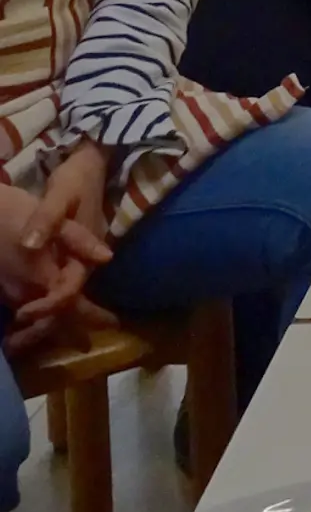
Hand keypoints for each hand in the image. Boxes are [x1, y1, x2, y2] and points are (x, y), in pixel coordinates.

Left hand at [11, 142, 115, 338]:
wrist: (93, 164)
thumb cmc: (77, 179)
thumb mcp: (60, 196)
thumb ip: (47, 221)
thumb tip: (29, 244)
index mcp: (84, 255)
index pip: (68, 293)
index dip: (46, 307)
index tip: (20, 315)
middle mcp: (83, 265)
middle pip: (69, 307)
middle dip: (46, 330)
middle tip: (15, 348)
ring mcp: (77, 263)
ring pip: (64, 303)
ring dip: (43, 323)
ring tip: (15, 342)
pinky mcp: (68, 259)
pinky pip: (57, 291)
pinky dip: (41, 307)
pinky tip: (22, 314)